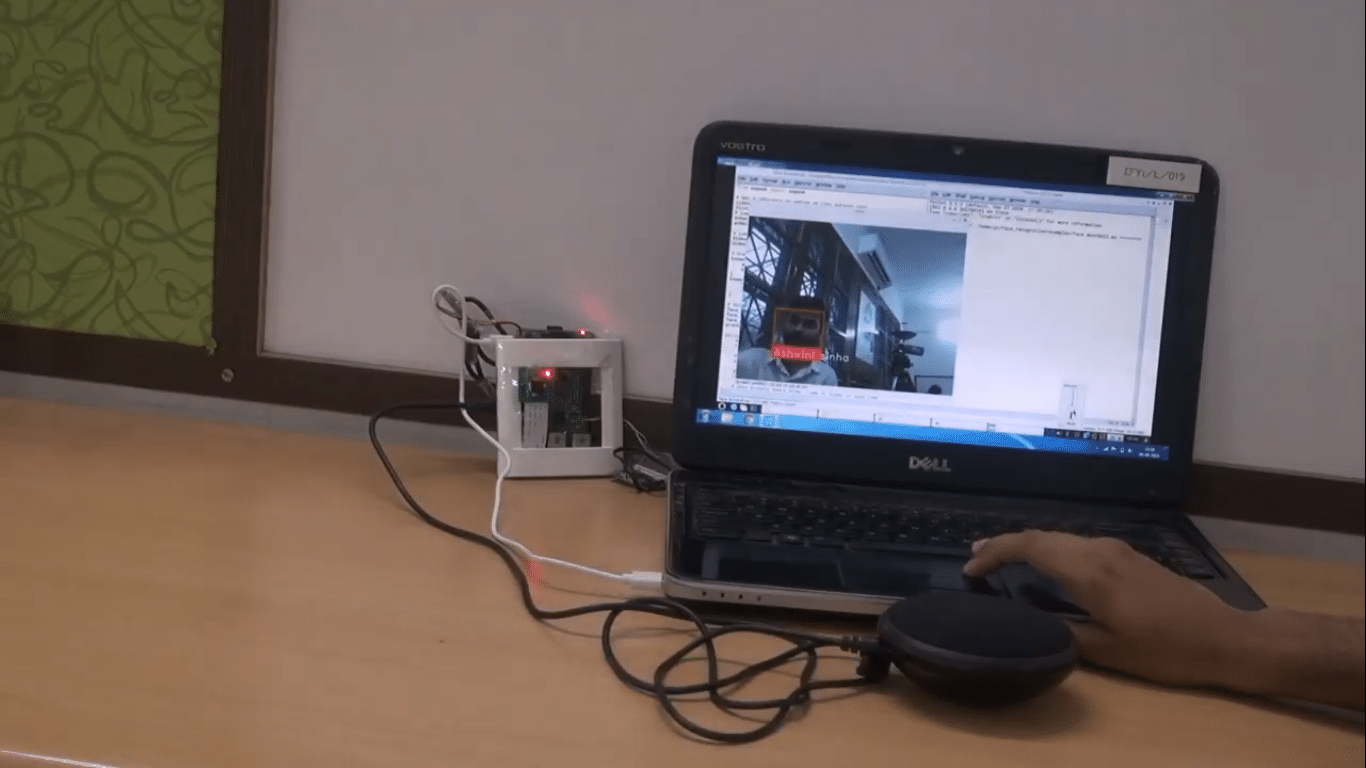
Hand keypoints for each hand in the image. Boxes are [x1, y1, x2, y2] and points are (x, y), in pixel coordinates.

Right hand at [963, 530, 1252, 688]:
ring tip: (1003, 560)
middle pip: (1042, 536)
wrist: (1225, 638)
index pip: (1030, 547)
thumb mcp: (1109, 652)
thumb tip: (1030, 620)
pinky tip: (1048, 567)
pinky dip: (1053, 551)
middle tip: (976, 559)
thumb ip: (1065, 632)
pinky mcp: (1130, 557)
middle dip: (1005, 544)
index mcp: (1091, 571)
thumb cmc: (1167, 650)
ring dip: (1029, 546)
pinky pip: (1079, 545)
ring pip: (1062, 539)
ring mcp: (1118, 550)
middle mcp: (1101, 551)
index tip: (971, 569)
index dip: (995, 554)